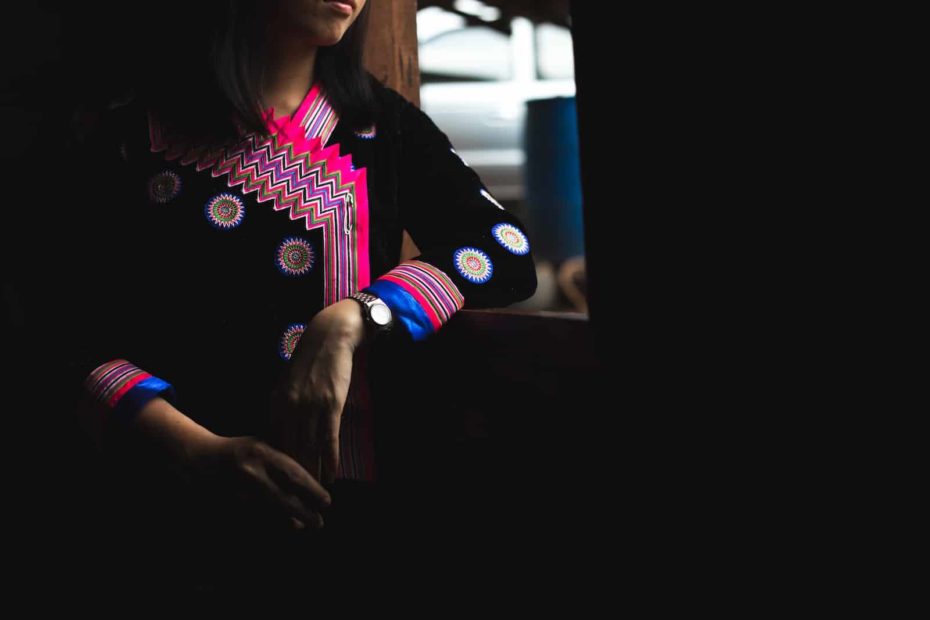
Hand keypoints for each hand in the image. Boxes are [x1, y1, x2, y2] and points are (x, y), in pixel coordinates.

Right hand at [188, 434, 331, 529]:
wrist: (198, 458)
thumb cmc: (238, 450)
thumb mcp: (263, 444)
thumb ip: (285, 459)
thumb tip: (313, 480)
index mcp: (262, 452)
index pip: (294, 475)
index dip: (313, 491)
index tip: (326, 501)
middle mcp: (250, 473)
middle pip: (284, 499)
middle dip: (305, 513)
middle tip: (319, 522)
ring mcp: (236, 492)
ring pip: (269, 514)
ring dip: (288, 522)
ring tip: (301, 526)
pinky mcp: (226, 506)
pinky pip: (252, 521)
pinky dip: (268, 526)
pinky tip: (279, 529)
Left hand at [269, 299, 365, 485]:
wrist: (329, 337)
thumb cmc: (310, 362)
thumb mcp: (288, 385)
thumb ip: (283, 409)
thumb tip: (279, 434)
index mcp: (276, 404)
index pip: (274, 444)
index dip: (276, 469)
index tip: (277, 489)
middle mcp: (289, 408)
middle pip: (289, 451)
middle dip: (291, 480)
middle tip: (294, 502)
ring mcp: (310, 407)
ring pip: (308, 449)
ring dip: (311, 475)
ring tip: (313, 497)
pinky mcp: (331, 405)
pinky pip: (328, 438)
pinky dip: (329, 459)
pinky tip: (331, 475)